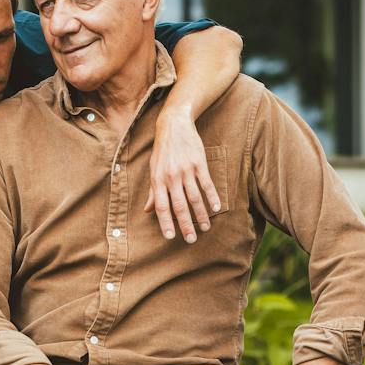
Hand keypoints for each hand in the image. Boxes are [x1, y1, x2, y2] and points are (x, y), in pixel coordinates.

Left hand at [142, 109, 220, 243]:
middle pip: (179, 206)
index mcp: (158, 180)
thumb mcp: (153, 169)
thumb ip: (153, 191)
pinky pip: (207, 184)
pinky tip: (216, 208)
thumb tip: (147, 211)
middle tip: (191, 239)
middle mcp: (171, 177)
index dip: (165, 223)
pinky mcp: (199, 163)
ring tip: (206, 228)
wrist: (174, 125)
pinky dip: (212, 197)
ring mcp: (186, 170)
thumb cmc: (162, 150)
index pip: (161, 206)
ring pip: (195, 197)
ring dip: (201, 215)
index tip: (171, 237)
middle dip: (186, 225)